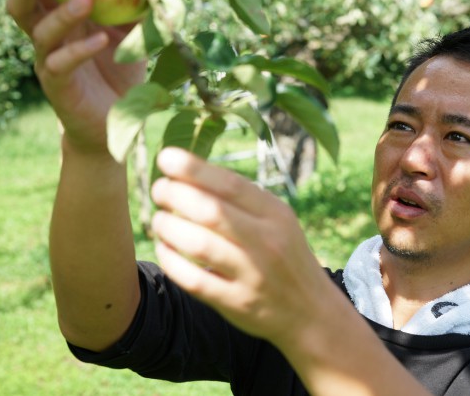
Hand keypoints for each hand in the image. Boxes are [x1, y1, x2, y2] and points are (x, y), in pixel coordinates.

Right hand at [6, 0, 146, 154]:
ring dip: (61, 13)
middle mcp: (48, 39)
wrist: (115, 124)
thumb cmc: (120, 74)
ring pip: (40, 32)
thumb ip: (133, 10)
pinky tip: (101, 39)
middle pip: (22, 6)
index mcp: (60, 21)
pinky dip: (80, 49)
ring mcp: (49, 62)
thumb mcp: (131, 37)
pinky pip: (61, 63)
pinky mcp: (58, 86)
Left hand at [150, 147, 333, 344]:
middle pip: (211, 212)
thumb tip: (190, 171)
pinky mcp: (237, 303)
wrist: (311, 312)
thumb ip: (242, 200)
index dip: (194, 168)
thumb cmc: (284, 255)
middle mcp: (267, 242)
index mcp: (276, 215)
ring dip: (168, 227)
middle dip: (175, 194)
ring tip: (158, 220)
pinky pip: (193, 280)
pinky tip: (164, 249)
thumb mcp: (278, 221)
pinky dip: (171, 261)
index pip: (231, 185)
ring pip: (198, 245)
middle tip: (158, 189)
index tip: (166, 157)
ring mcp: (253, 275)